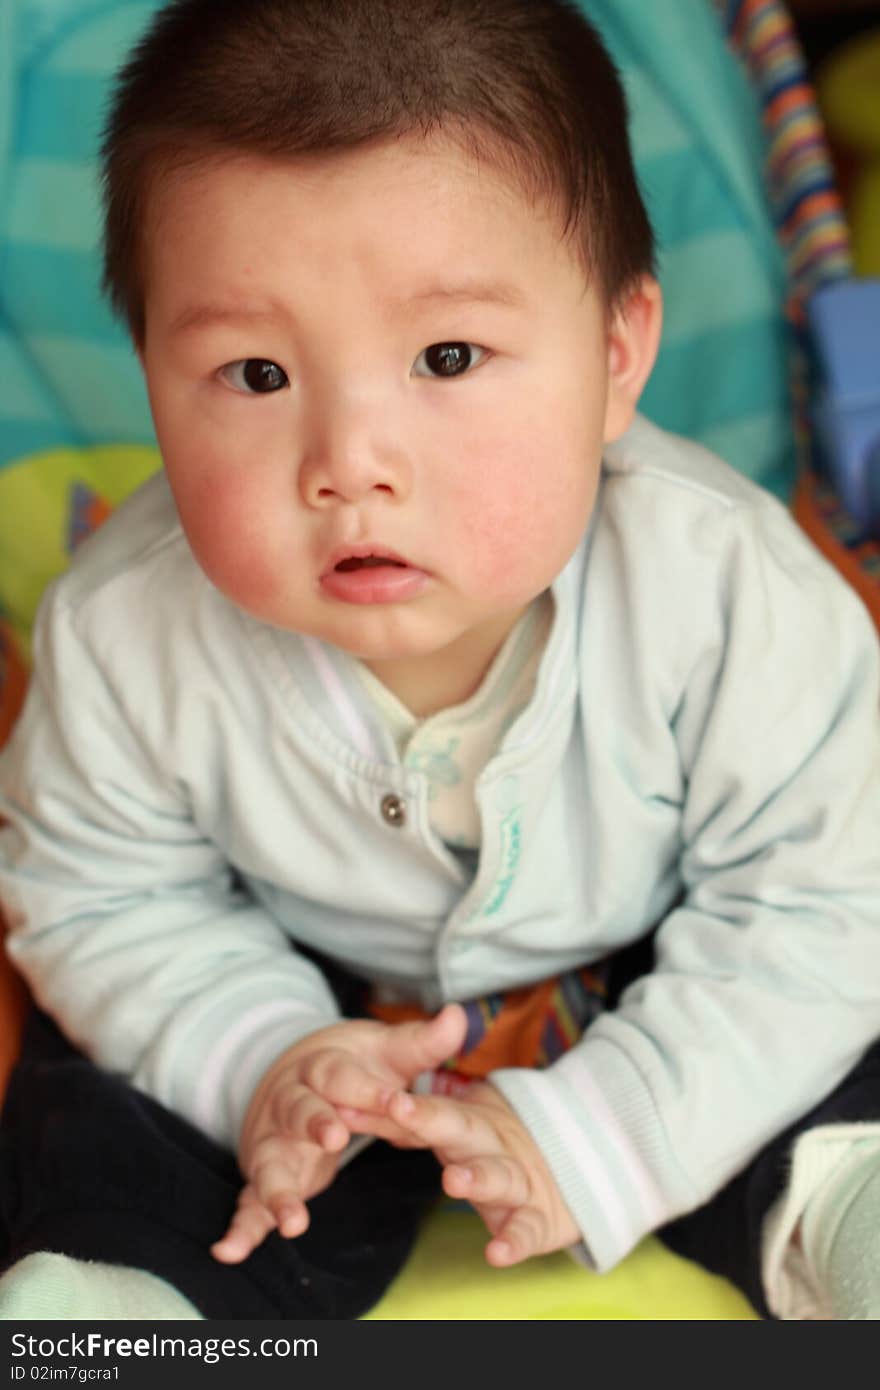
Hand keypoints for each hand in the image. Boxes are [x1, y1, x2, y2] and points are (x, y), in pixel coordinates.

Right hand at [211, 1003, 466, 1262]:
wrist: (293, 1075)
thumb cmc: (350, 1068)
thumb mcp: (385, 1052)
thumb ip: (423, 1043)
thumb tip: (458, 1017)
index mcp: (321, 1069)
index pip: (340, 1076)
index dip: (365, 1088)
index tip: (393, 1099)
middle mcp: (291, 1103)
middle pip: (299, 1110)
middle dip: (315, 1121)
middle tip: (335, 1136)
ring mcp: (275, 1142)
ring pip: (270, 1162)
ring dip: (278, 1190)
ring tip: (292, 1219)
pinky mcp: (265, 1176)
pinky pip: (248, 1203)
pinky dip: (240, 1227)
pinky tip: (230, 1250)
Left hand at [380, 1082, 579, 1265]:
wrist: (573, 1169)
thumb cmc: (496, 1149)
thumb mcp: (461, 1131)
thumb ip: (414, 1126)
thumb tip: (356, 1108)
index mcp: (471, 1124)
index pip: (433, 1109)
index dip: (407, 1103)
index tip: (380, 1095)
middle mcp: (493, 1146)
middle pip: (463, 1129)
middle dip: (432, 1119)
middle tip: (401, 1110)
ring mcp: (519, 1181)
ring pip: (499, 1175)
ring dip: (477, 1177)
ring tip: (453, 1181)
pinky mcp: (539, 1220)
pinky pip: (527, 1230)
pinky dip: (515, 1241)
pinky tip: (496, 1253)